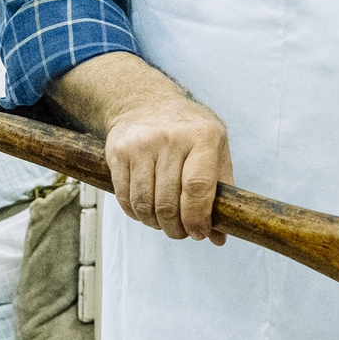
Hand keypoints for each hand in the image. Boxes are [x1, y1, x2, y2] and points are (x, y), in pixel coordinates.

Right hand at [105, 95, 232, 243]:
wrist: (145, 101)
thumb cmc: (188, 131)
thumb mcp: (215, 148)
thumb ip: (220, 191)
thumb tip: (218, 238)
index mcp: (203, 137)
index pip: (197, 187)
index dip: (197, 218)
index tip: (199, 233)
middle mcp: (171, 138)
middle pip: (168, 202)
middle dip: (176, 228)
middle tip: (181, 232)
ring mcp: (142, 144)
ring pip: (144, 204)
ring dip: (155, 223)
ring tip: (164, 222)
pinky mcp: (118, 152)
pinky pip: (125, 197)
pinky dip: (136, 213)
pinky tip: (146, 210)